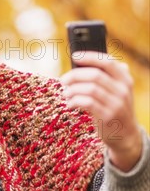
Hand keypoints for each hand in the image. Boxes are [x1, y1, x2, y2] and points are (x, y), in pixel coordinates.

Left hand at [60, 52, 142, 171]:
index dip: (90, 57)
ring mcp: (117, 104)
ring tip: (66, 94)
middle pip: (95, 75)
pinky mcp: (108, 116)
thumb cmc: (114, 107)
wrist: (126, 134)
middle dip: (75, 75)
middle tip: (63, 80)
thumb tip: (80, 64)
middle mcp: (123, 90)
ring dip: (73, 90)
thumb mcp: (117, 90)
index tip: (75, 56)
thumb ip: (106, 77)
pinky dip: (75, 101)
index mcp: (125, 79)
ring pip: (90, 89)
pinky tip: (70, 104)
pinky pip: (87, 103)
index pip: (108, 62)